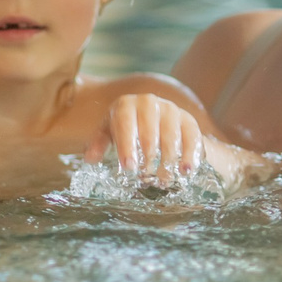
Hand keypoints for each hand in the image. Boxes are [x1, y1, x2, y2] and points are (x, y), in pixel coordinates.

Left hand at [87, 94, 203, 181]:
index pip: (126, 124)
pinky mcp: (187, 119)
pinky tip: (186, 170)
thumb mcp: (109, 133)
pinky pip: (191, 136)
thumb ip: (99, 144)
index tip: (129, 168)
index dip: (127, 146)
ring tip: (164, 179)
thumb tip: (90, 159)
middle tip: (146, 176)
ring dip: (168, 159)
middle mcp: (149, 102)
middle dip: (148, 155)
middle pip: (150, 130)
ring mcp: (170, 109)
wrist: (154, 118)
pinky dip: (190, 154)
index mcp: (126, 105)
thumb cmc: (126, 128)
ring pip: (171, 135)